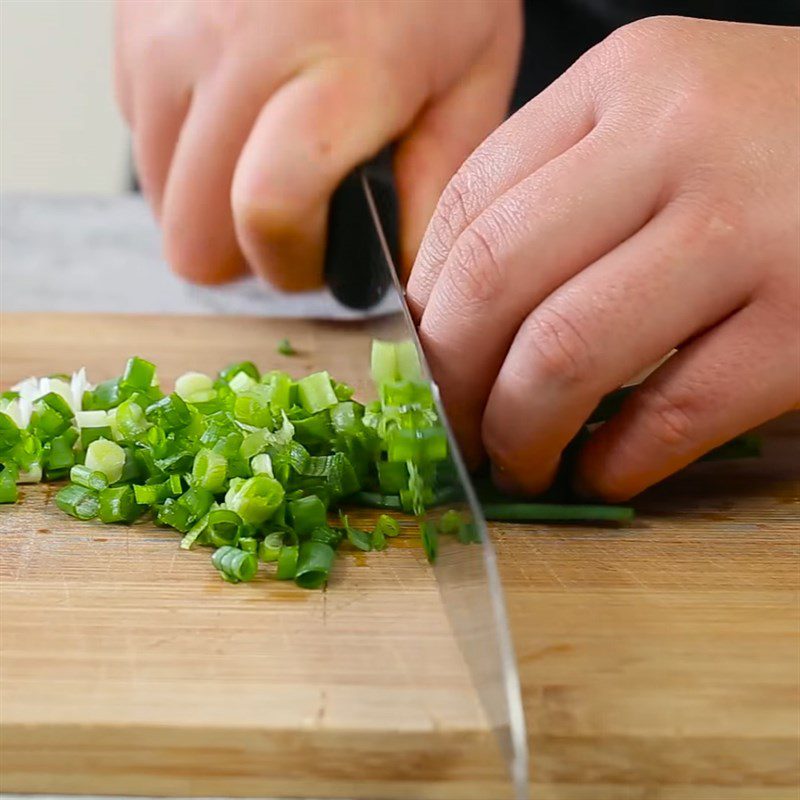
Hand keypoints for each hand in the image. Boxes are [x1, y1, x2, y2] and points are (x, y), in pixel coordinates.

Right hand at [114, 0, 520, 287]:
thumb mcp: (471, 76)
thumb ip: (436, 184)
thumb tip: (399, 273)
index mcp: (339, 70)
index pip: (269, 211)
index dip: (292, 264)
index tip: (322, 260)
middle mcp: (236, 49)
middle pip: (194, 236)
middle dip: (247, 253)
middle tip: (297, 221)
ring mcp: (170, 33)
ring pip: (161, 199)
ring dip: (214, 207)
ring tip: (269, 160)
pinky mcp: (134, 26)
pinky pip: (145, 140)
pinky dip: (190, 153)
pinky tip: (240, 113)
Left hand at [407, 17, 799, 499]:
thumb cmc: (780, 142)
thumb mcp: (665, 117)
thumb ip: (564, 186)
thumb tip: (452, 308)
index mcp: (624, 79)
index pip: (469, 204)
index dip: (426, 305)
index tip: (422, 363)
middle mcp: (676, 137)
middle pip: (497, 279)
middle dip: (454, 379)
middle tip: (454, 428)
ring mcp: (747, 226)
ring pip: (569, 352)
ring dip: (521, 431)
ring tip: (519, 462)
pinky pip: (674, 411)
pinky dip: (619, 460)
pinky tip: (603, 471)